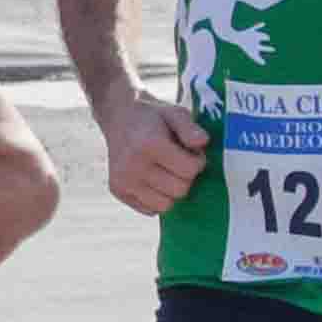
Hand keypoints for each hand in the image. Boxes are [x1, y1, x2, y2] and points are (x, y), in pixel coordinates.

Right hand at [99, 92, 208, 215]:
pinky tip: (153, 179)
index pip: (190, 170)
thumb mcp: (174, 113)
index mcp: (148, 144)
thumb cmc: (153, 117)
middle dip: (186, 177)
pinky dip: (157, 198)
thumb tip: (203, 142)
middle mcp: (132, 165)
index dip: (197, 161)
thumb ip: (190, 128)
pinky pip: (151, 209)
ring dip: (172, 190)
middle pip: (180, 190)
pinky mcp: (118, 191)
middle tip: (179, 162)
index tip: (191, 152)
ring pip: (166, 205)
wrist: (119, 118)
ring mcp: (123, 180)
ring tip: (166, 170)